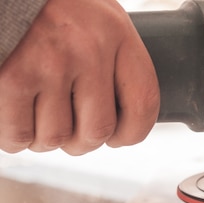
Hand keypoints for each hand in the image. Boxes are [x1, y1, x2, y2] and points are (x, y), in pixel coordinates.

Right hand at [0, 0, 158, 154]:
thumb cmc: (46, 5)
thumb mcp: (93, 20)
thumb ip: (112, 61)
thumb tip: (120, 120)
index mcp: (115, 31)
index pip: (143, 102)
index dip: (133, 132)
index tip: (119, 137)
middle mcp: (87, 48)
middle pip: (98, 130)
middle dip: (82, 142)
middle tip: (68, 130)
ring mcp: (49, 63)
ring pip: (57, 137)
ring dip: (44, 138)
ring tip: (37, 115)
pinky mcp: (12, 77)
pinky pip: (18, 134)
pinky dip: (14, 136)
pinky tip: (13, 116)